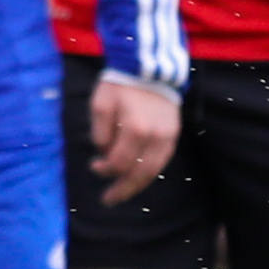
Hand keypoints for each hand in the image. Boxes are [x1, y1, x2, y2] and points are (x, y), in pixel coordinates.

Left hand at [87, 74, 178, 203]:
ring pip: (154, 170)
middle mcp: (155, 136)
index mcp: (135, 129)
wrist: (149, 68)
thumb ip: (100, 132)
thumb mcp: (100, 105)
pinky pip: (163, 160)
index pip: (119, 162)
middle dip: (122, 189)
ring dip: (137, 185)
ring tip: (122, 194)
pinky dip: (150, 172)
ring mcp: (168, 136)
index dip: (104, 169)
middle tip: (108, 200)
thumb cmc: (120, 85)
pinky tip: (138, 178)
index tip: (94, 166)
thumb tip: (104, 154)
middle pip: (139, 173)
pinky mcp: (174, 133)